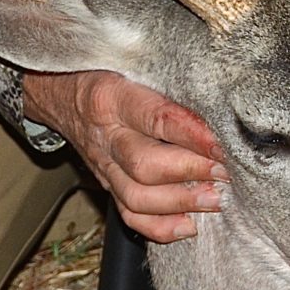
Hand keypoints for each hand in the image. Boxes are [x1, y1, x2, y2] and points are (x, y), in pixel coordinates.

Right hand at [23, 69, 227, 241]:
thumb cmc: (109, 73)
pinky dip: (161, 227)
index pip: (156, 118)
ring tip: (216, 200)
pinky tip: (190, 225)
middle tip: (226, 173)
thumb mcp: (134, 62)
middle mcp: (106, 136)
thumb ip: (170, 79)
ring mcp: (104, 167)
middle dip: (191, 172)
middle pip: (145, 165)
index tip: (224, 145)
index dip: (194, 135)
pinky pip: (129, 216)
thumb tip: (222, 101)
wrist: (62, 93)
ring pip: (137, 197)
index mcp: (113, 97)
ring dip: (181, 202)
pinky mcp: (107, 186)